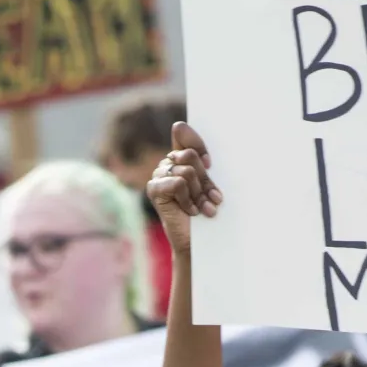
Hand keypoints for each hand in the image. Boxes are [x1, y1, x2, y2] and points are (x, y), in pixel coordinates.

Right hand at [147, 122, 221, 254]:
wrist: (196, 240)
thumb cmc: (205, 210)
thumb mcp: (208, 182)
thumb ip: (199, 159)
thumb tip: (179, 126)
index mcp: (179, 157)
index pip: (182, 133)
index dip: (199, 145)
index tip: (210, 164)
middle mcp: (167, 163)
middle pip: (190, 156)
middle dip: (205, 179)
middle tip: (213, 198)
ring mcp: (158, 175)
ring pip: (187, 171)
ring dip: (200, 193)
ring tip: (203, 208)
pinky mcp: (154, 189)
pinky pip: (178, 183)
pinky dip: (189, 199)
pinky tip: (191, 211)